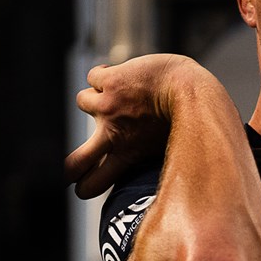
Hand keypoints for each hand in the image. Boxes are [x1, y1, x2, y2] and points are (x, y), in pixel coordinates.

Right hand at [65, 54, 195, 198]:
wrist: (192, 91)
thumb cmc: (192, 118)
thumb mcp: (169, 145)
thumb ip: (153, 155)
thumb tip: (167, 178)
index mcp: (127, 154)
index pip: (93, 183)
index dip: (83, 186)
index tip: (81, 186)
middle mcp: (112, 133)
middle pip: (75, 163)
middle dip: (69, 169)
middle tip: (69, 171)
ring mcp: (108, 107)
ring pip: (82, 100)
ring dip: (98, 95)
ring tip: (117, 91)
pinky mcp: (111, 82)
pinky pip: (94, 76)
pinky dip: (104, 74)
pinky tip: (117, 73)